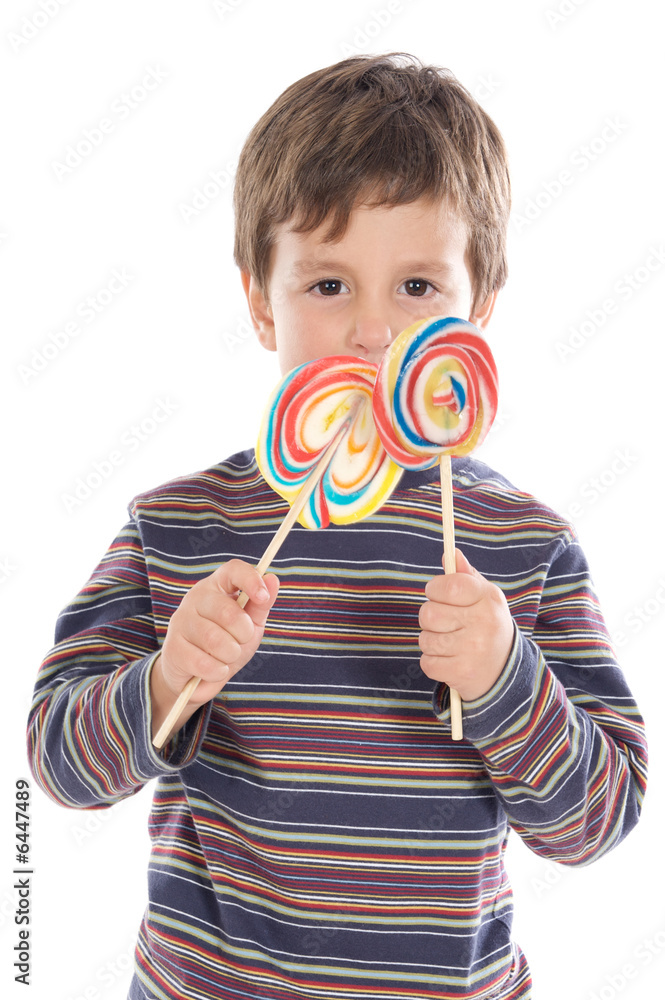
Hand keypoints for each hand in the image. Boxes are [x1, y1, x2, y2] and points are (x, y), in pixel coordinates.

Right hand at [150, 559, 278, 738]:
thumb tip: (272, 578)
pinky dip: (217, 671)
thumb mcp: (249, 624)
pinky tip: (214, 669)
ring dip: (230, 655)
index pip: (233, 570)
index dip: (250, 580)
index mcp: (216, 586)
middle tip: (239, 642)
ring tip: (226, 657)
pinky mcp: (172, 647)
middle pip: (229, 613)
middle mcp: (195, 598)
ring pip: (215, 640)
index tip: (263, 597)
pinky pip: (203, 662)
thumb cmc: (226, 644)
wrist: (195, 677)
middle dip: (243, 635)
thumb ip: (261, 604)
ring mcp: (180, 621)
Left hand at [418, 549, 513, 701]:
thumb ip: (465, 576)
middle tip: (447, 624)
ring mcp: (472, 650)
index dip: (434, 589)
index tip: (437, 594)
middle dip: (430, 619)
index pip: (448, 585)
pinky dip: (433, 662)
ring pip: (425, 639)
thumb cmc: (488, 627)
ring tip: (450, 643)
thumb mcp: (485, 598)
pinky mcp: (461, 673)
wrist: (505, 671)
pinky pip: (426, 662)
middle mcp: (483, 623)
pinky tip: (450, 660)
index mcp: (489, 599)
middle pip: (428, 613)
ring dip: (431, 641)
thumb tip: (451, 554)